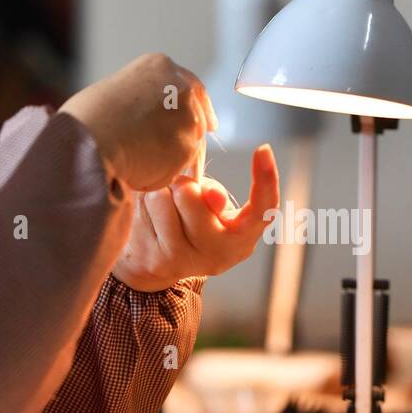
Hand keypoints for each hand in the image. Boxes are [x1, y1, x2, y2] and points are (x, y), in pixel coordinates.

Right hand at [58, 53, 216, 191]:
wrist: (88, 141)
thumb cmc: (87, 119)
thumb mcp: (114, 91)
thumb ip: (138, 99)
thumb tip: (139, 117)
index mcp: (159, 66)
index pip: (190, 85)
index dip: (197, 106)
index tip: (207, 122)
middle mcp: (180, 87)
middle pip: (196, 112)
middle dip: (191, 131)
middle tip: (184, 149)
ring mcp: (187, 117)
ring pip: (190, 141)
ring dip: (175, 155)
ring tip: (144, 165)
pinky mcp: (187, 147)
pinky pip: (180, 166)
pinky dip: (165, 173)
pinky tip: (142, 173)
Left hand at [111, 144, 278, 290]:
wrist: (154, 264)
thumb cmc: (189, 221)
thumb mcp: (209, 205)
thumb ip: (214, 195)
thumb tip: (211, 196)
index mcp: (243, 237)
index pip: (264, 208)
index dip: (267, 179)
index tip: (263, 149)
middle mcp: (221, 254)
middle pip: (196, 197)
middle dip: (184, 184)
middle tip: (182, 193)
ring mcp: (189, 260)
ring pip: (164, 199)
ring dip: (160, 193)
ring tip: (164, 207)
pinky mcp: (160, 260)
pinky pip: (146, 209)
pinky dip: (143, 203)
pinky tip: (149, 217)